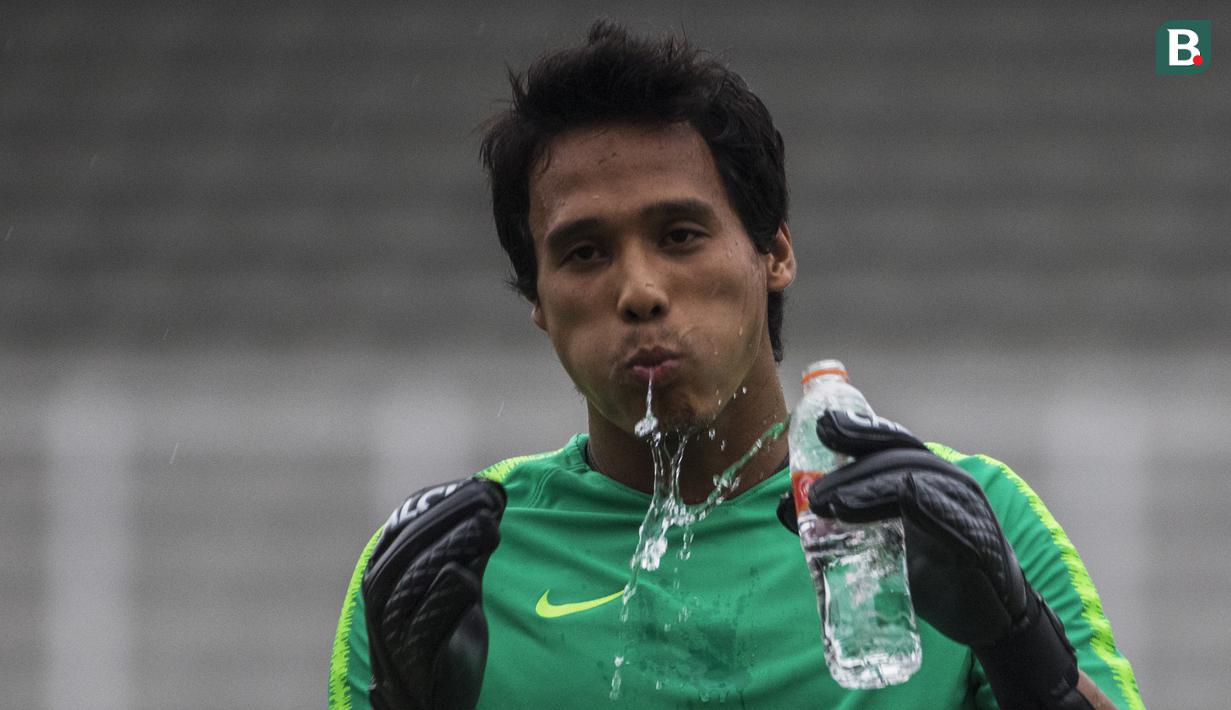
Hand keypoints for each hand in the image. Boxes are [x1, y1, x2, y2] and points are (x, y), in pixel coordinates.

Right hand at [362, 478, 506, 709]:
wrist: (432, 696)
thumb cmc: (441, 632)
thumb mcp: (456, 581)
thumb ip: (466, 545)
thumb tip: (493, 496)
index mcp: (383, 574)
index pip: (402, 529)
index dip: (439, 505)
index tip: (479, 488)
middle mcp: (381, 600)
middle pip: (408, 550)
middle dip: (449, 520)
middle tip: (489, 501)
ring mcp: (393, 631)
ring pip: (414, 581)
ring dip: (452, 549)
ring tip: (489, 527)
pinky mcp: (414, 659)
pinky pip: (424, 624)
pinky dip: (444, 597)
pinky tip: (468, 576)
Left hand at [780, 410, 1091, 709]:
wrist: (990, 618)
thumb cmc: (935, 574)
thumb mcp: (883, 546)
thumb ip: (842, 523)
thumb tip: (789, 506)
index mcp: (925, 477)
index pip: (889, 443)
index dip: (858, 429)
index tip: (823, 427)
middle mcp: (947, 484)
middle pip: (898, 457)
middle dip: (854, 468)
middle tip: (816, 493)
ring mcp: (966, 510)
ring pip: (919, 481)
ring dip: (874, 489)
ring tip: (837, 504)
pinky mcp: (980, 543)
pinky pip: (954, 518)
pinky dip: (929, 505)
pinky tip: (908, 498)